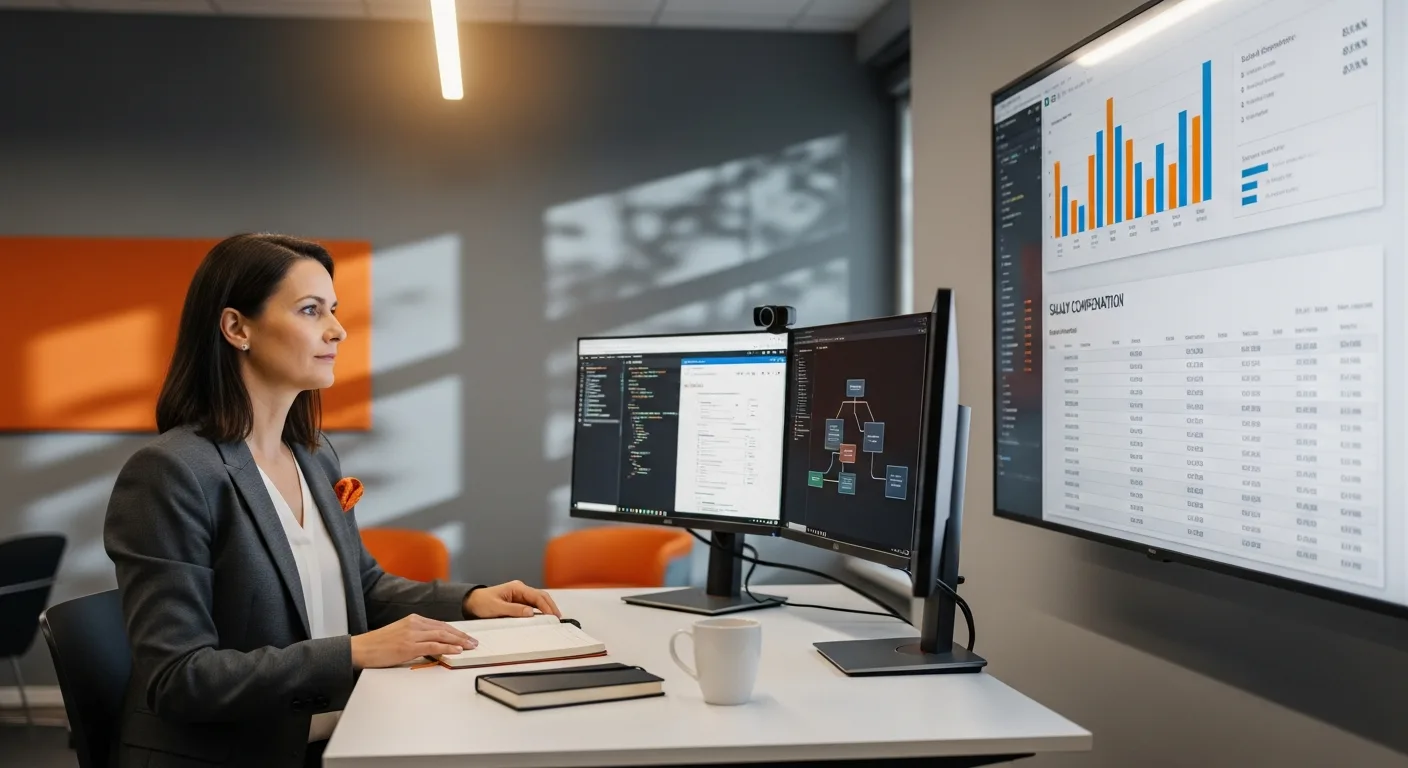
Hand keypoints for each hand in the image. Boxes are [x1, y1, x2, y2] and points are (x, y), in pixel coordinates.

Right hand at [349, 614, 476, 669]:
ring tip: (470, 646)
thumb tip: (434, 644)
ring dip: (458, 641)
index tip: (466, 637)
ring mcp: (411, 634)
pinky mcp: (408, 646)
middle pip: (444, 628)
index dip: (455, 631)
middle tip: (473, 642)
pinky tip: (456, 650)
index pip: (440, 624)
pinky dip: (447, 647)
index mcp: (413, 619)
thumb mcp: (401, 635)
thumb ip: (417, 636)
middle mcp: (414, 623)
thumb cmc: (379, 645)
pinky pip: (433, 645)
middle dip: (461, 635)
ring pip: (441, 635)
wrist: (361, 648)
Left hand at [465, 580, 560, 618]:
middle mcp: (520, 589)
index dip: (546, 606)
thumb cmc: (482, 603)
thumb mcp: (496, 608)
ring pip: (538, 599)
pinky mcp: (518, 600)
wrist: (471, 601)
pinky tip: (544, 617)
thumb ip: (514, 610)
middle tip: (558, 618)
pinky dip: (540, 610)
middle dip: (551, 606)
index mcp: (516, 588)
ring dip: (547, 607)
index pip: (536, 596)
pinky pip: (533, 604)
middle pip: (541, 596)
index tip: (553, 616)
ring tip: (554, 618)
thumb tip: (531, 612)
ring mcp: (520, 594)